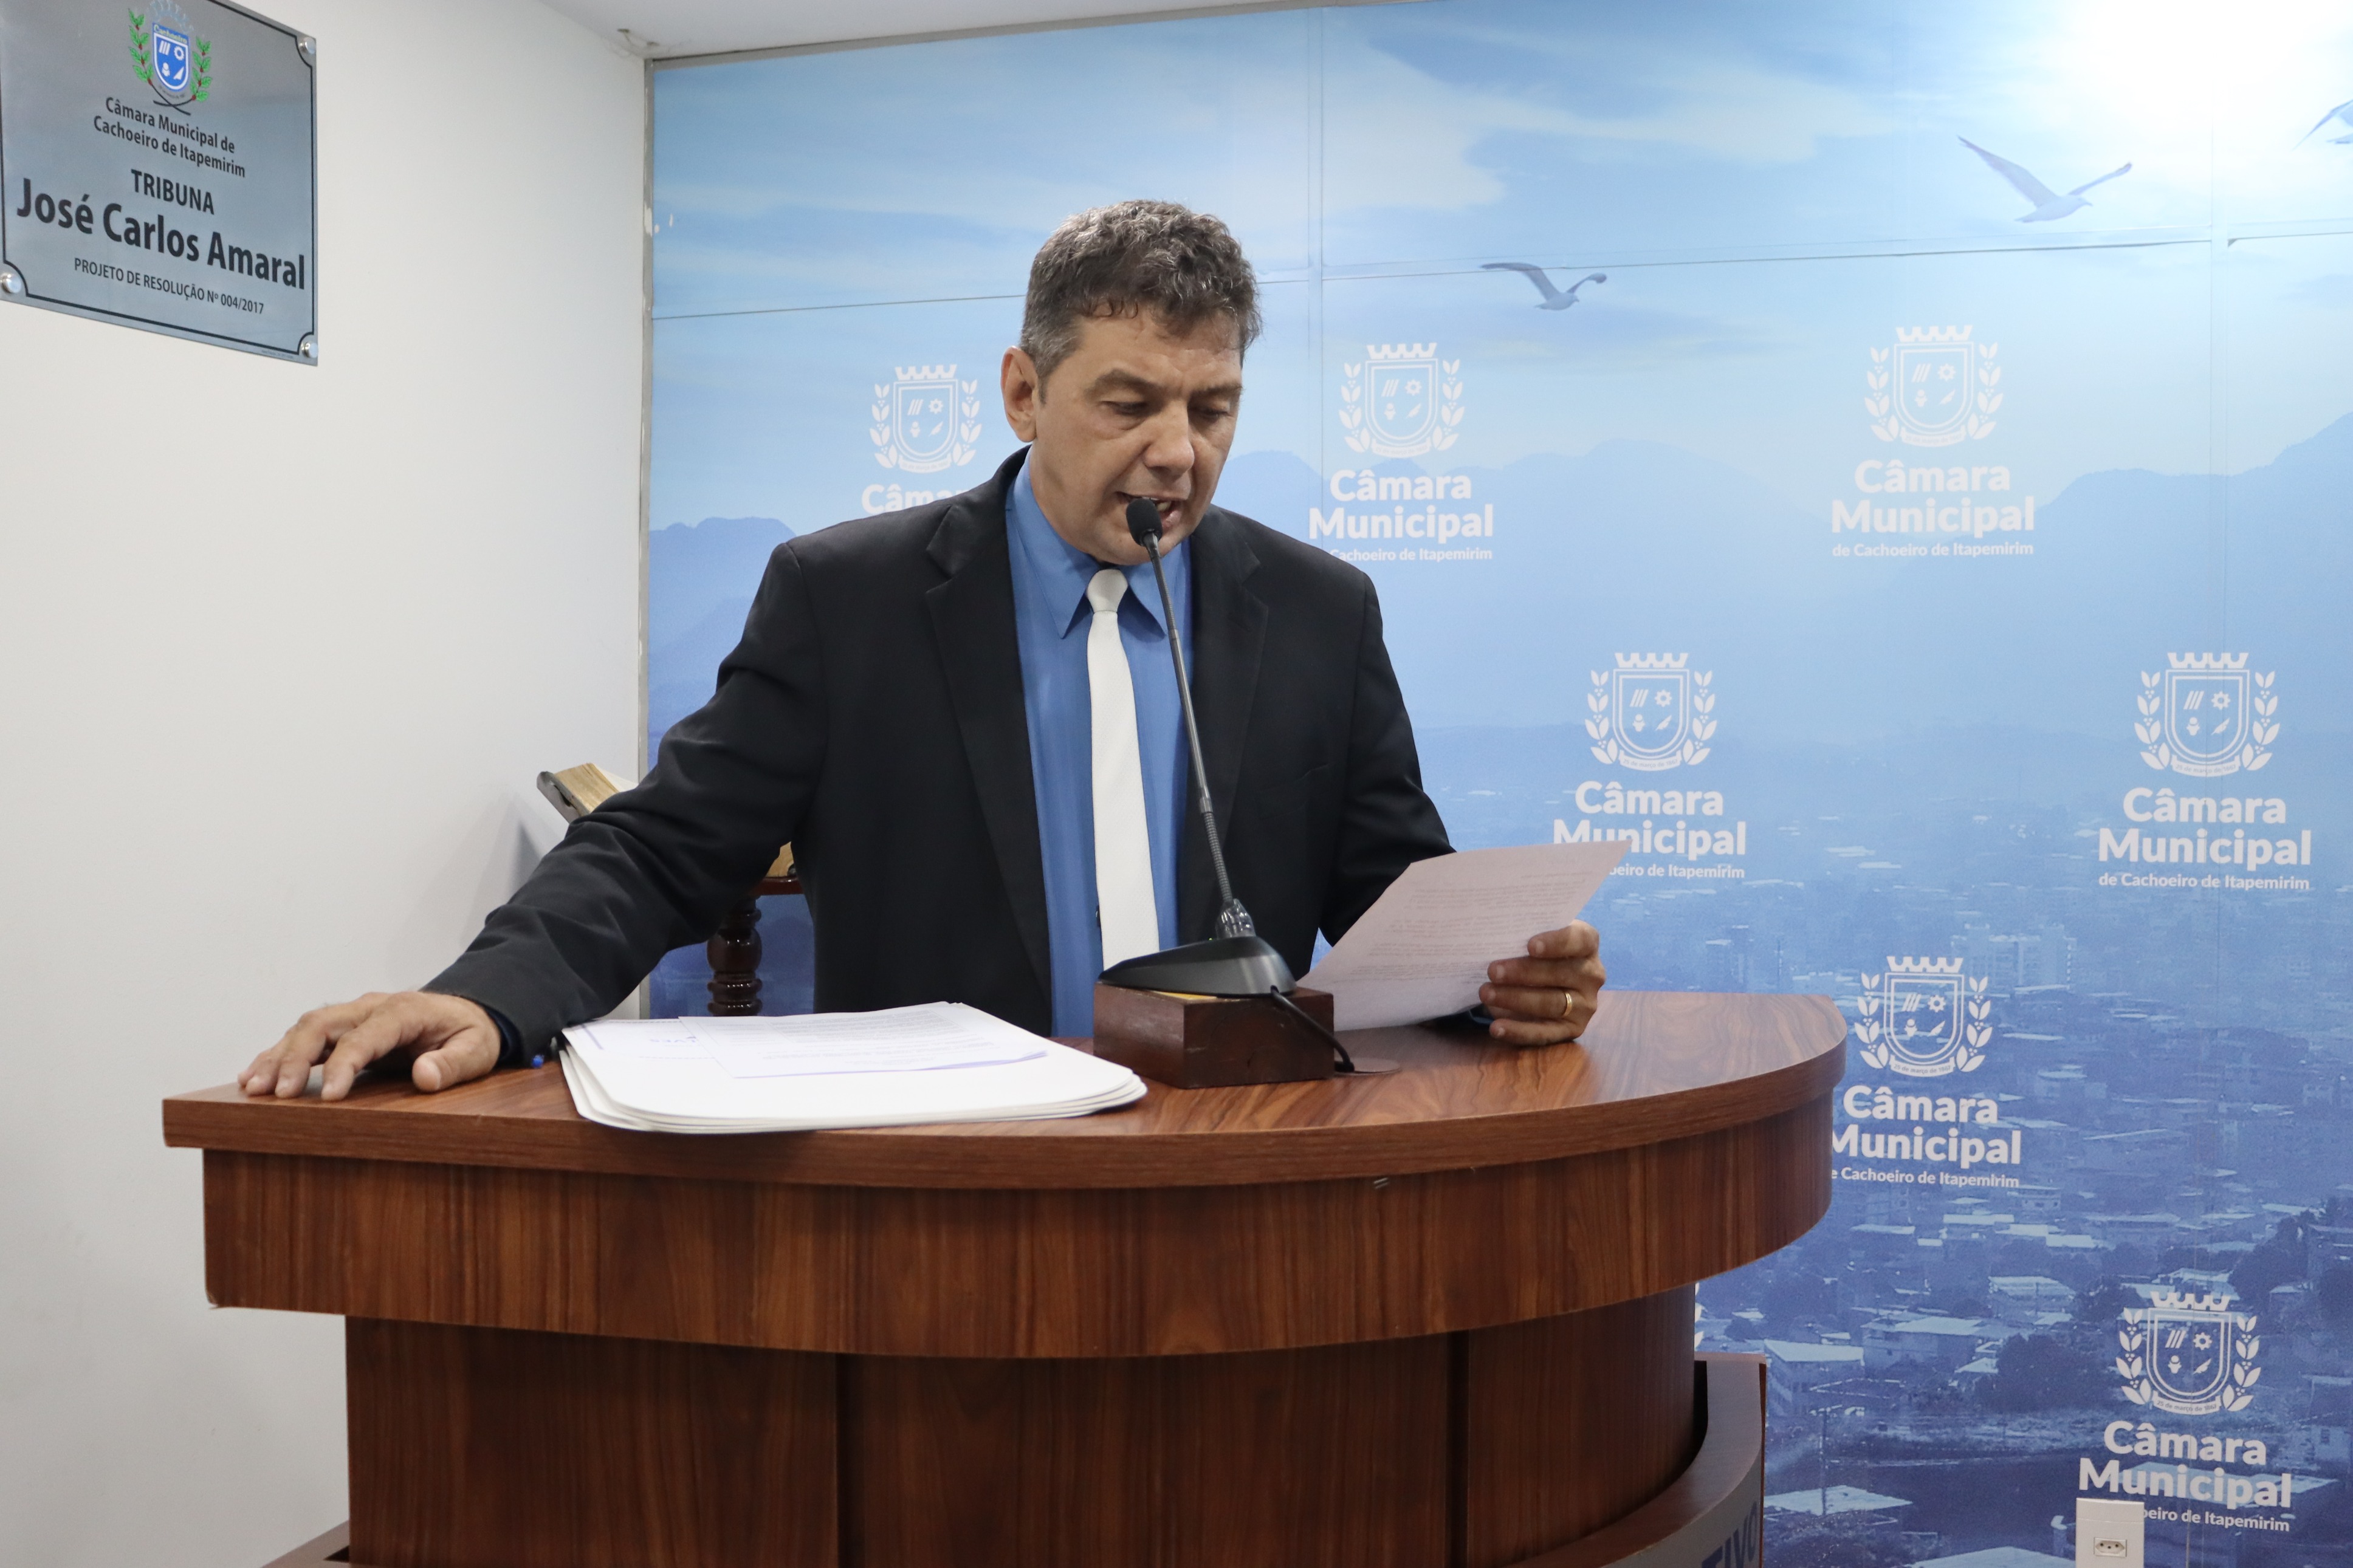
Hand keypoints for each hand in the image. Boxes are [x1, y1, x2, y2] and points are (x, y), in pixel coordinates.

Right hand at [239, 991, 501, 1101]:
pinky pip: (304, 1037)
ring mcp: (354, 1014)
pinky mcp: (343, 1027)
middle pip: (322, 1024)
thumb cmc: (471, 1034)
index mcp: (404, 1011)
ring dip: (277, 1056)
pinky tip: (254, 1076)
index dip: (344, 1064)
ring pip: (306, 1028)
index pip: (365, 1036)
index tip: (329, 1097)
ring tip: (252, 1088)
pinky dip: (278, 1054)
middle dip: (295, 1057)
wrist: (469, 1013)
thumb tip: (425, 1076)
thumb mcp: (477, 1050)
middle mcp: (371, 1007)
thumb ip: (454, 1064)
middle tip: (277, 1095)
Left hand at [1478, 921, 1604, 1045]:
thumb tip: (1496, 939)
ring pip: (1551, 1003)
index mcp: (1587, 943)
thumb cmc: (1534, 950)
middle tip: (1492, 971)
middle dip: (1524, 973)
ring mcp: (1585, 1004)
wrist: (1541, 978)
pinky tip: (1497, 1027)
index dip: (1556, 943)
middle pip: (1560, 973)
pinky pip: (1545, 1033)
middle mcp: (1592, 974)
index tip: (1530, 946)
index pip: (1579, 940)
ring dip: (1516, 999)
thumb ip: (1525, 935)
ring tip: (1486, 994)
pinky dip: (1519, 1031)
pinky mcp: (1573, 1029)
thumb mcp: (1534, 936)